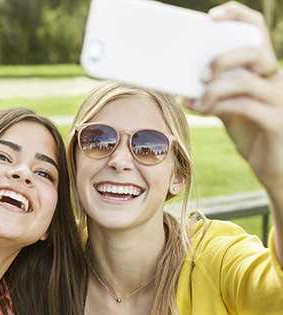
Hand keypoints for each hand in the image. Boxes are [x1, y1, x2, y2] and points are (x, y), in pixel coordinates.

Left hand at [182, 1, 282, 190]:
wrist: (274, 167)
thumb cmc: (251, 132)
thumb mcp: (231, 107)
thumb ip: (217, 92)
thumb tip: (185, 82)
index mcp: (264, 72)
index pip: (257, 34)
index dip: (238, 17)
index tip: (212, 16)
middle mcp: (276, 81)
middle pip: (255, 52)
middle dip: (224, 58)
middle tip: (201, 73)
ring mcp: (279, 101)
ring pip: (247, 80)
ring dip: (215, 88)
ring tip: (195, 98)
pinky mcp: (275, 122)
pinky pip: (244, 107)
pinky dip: (218, 106)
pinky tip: (200, 109)